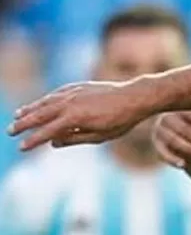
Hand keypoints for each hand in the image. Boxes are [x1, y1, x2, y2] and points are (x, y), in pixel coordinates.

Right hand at [9, 81, 155, 150]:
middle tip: (10, 131)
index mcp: (75, 119)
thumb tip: (53, 142)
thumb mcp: (100, 136)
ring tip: (18, 115)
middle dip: (24, 123)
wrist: (135, 97)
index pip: (48, 132)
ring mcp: (73, 93)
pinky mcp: (78, 87)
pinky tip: (39, 103)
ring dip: (30, 109)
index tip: (22, 147)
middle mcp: (70, 104)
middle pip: (41, 115)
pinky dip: (45, 99)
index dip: (33, 140)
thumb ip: (75, 139)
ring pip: (46, 102)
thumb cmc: (121, 120)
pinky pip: (56, 94)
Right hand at [153, 111, 190, 166]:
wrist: (173, 127)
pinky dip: (171, 159)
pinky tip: (183, 165)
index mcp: (181, 107)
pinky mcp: (157, 145)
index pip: (190, 112)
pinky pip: (162, 153)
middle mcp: (168, 118)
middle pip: (183, 128)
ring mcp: (160, 131)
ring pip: (173, 140)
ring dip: (189, 148)